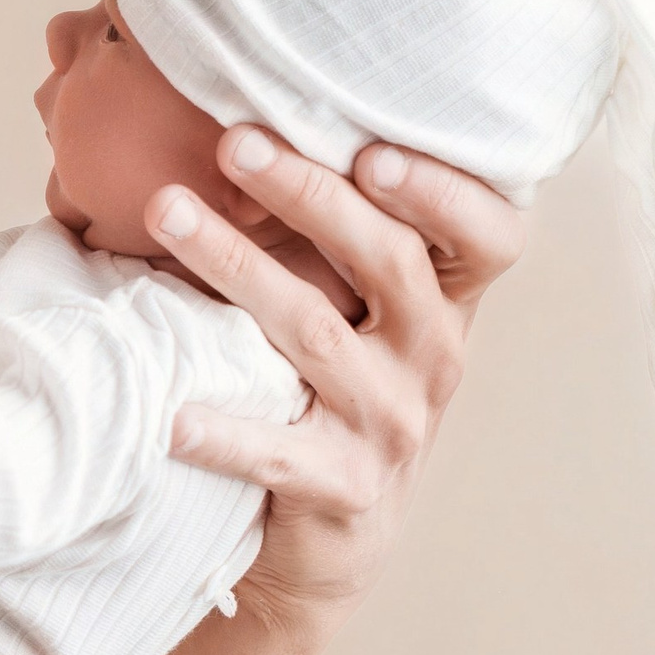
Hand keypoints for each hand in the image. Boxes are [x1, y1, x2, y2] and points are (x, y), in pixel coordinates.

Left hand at [145, 131, 527, 648]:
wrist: (328, 539)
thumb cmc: (326, 391)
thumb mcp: (354, 309)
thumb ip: (333, 231)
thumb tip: (239, 115)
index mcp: (442, 301)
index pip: (488, 234)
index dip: (443, 191)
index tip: (372, 148)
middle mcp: (432, 356)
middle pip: (386, 259)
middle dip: (308, 194)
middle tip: (234, 144)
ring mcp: (392, 424)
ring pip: (314, 333)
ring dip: (235, 266)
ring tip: (165, 214)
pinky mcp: (344, 486)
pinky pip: (279, 453)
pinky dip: (224, 433)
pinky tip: (170, 415)